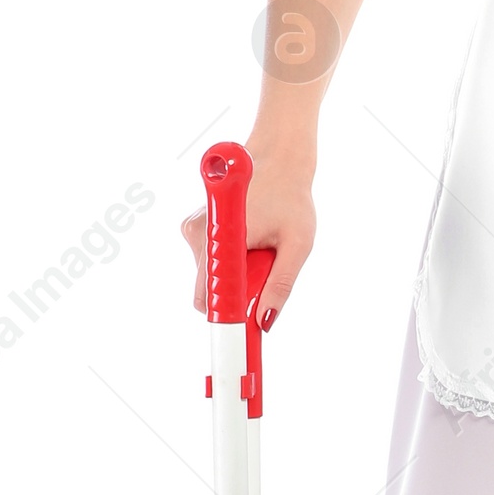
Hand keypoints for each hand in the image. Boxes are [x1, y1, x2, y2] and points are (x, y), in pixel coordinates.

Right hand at [180, 150, 316, 326]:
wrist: (278, 158)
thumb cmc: (291, 197)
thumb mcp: (298, 244)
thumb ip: (282, 283)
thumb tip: (265, 321)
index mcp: (221, 236)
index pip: (208, 295)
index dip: (224, 317)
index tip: (237, 335)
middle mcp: (198, 234)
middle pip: (210, 290)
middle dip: (236, 294)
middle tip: (265, 274)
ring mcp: (194, 231)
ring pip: (211, 276)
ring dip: (237, 274)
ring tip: (262, 247)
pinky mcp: (197, 228)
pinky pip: (211, 261)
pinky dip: (231, 261)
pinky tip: (251, 239)